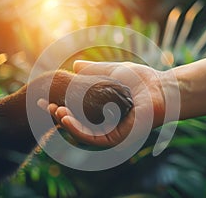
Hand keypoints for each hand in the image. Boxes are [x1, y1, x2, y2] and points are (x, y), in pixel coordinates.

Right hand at [41, 61, 166, 146]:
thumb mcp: (110, 72)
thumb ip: (93, 71)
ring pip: (82, 132)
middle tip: (45, 105)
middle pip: (76, 123)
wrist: (160, 88)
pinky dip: (78, 130)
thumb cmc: (140, 80)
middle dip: (59, 115)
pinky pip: (93, 138)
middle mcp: (104, 124)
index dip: (60, 105)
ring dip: (66, 123)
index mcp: (101, 110)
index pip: (76, 111)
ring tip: (55, 111)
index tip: (46, 97)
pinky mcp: (117, 139)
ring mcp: (110, 133)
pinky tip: (65, 119)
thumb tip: (74, 65)